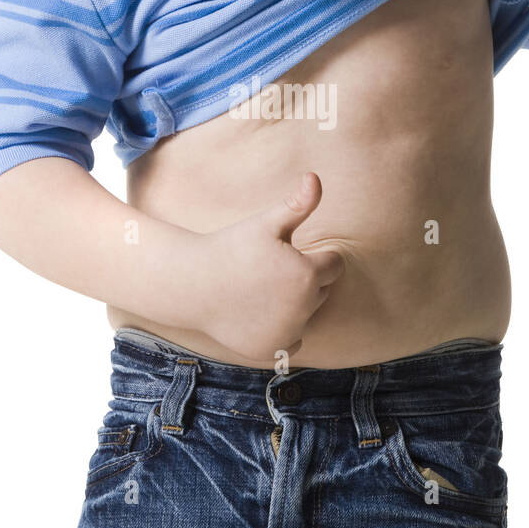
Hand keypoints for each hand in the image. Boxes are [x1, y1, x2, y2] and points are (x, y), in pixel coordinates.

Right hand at [197, 171, 344, 362]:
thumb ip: (298, 205)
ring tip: (261, 291)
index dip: (313, 255)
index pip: (335, 264)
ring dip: (295, 305)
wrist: (193, 284)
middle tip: (269, 270)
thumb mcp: (266, 224)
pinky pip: (295, 340)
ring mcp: (288, 333)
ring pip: (309, 315)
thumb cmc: (231, 247)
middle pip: (323, 290)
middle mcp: (304, 308)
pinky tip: (259, 314)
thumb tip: (315, 177)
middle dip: (305, 280)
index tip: (286, 252)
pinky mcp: (274, 351)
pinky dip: (284, 330)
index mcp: (308, 274)